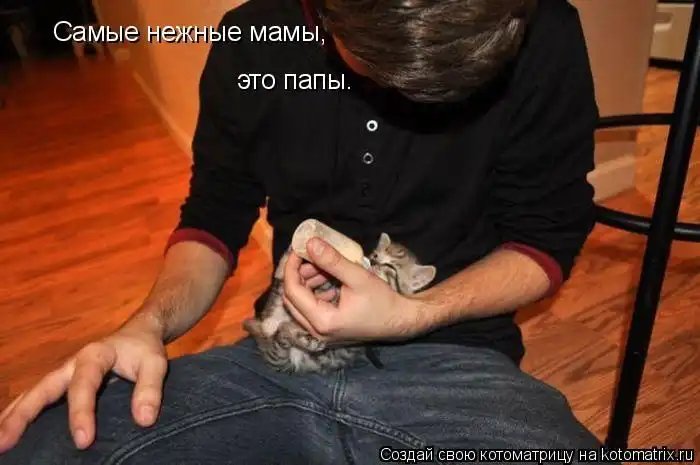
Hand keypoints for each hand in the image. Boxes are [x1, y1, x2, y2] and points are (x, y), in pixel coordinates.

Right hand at [0, 321, 167, 453]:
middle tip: (5, 441)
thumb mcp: (155, 363)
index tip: (84, 441)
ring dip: (14, 415)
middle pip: (43, 387)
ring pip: (34, 393)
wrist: (139, 333)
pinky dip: (23, 413)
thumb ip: (150, 389)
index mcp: (95, 355)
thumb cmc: (144, 349)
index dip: (81, 413)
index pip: (83, 385)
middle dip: (23, 414)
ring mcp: (64, 373)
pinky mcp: (64, 383)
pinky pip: (40, 398)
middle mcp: (72, 363)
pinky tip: (11, 431)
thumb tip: (144, 420)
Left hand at [283, 237, 421, 343]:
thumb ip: (333, 261)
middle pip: (292, 300)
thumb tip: (310, 243)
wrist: (401, 321)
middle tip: (310, 256)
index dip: (291, 267)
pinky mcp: (328, 331)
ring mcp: (322, 334)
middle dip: (298, 275)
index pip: (293, 291)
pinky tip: (329, 281)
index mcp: (322, 321)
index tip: (298, 248)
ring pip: (301, 305)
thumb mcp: (358, 277)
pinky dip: (315, 293)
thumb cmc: (383, 301)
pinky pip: (311, 310)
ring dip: (307, 283)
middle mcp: (317, 332)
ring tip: (322, 266)